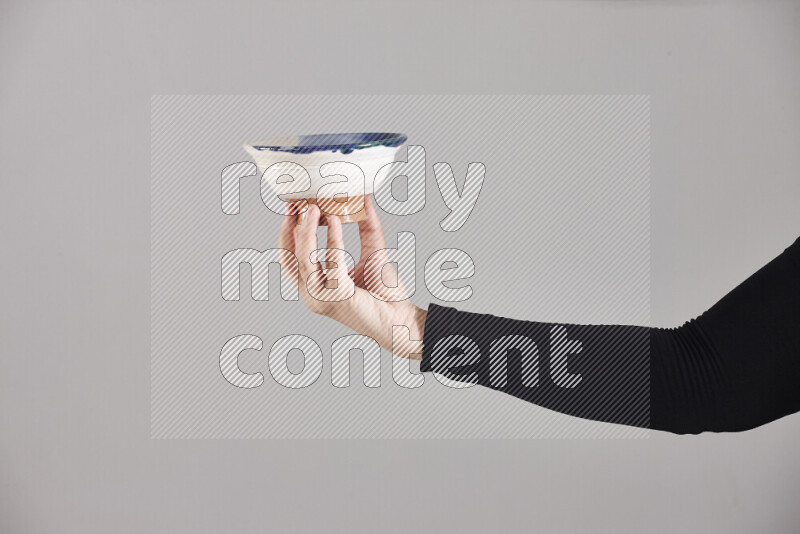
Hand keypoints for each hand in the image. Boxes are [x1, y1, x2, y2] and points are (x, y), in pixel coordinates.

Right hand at [278, 197, 426, 358]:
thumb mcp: (372, 253)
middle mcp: (313, 294)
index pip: (290, 259)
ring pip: (304, 260)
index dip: (288, 233)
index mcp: (315, 286)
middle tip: (299, 205)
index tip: (294, 209)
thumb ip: (367, 228)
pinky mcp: (337, 297)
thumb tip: (365, 200)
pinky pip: (331, 262)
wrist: (400, 319)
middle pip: (291, 258)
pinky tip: (336, 221)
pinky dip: (332, 240)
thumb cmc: (385, 295)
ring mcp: (322, 298)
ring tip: (314, 208)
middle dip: (292, 228)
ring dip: (307, 231)